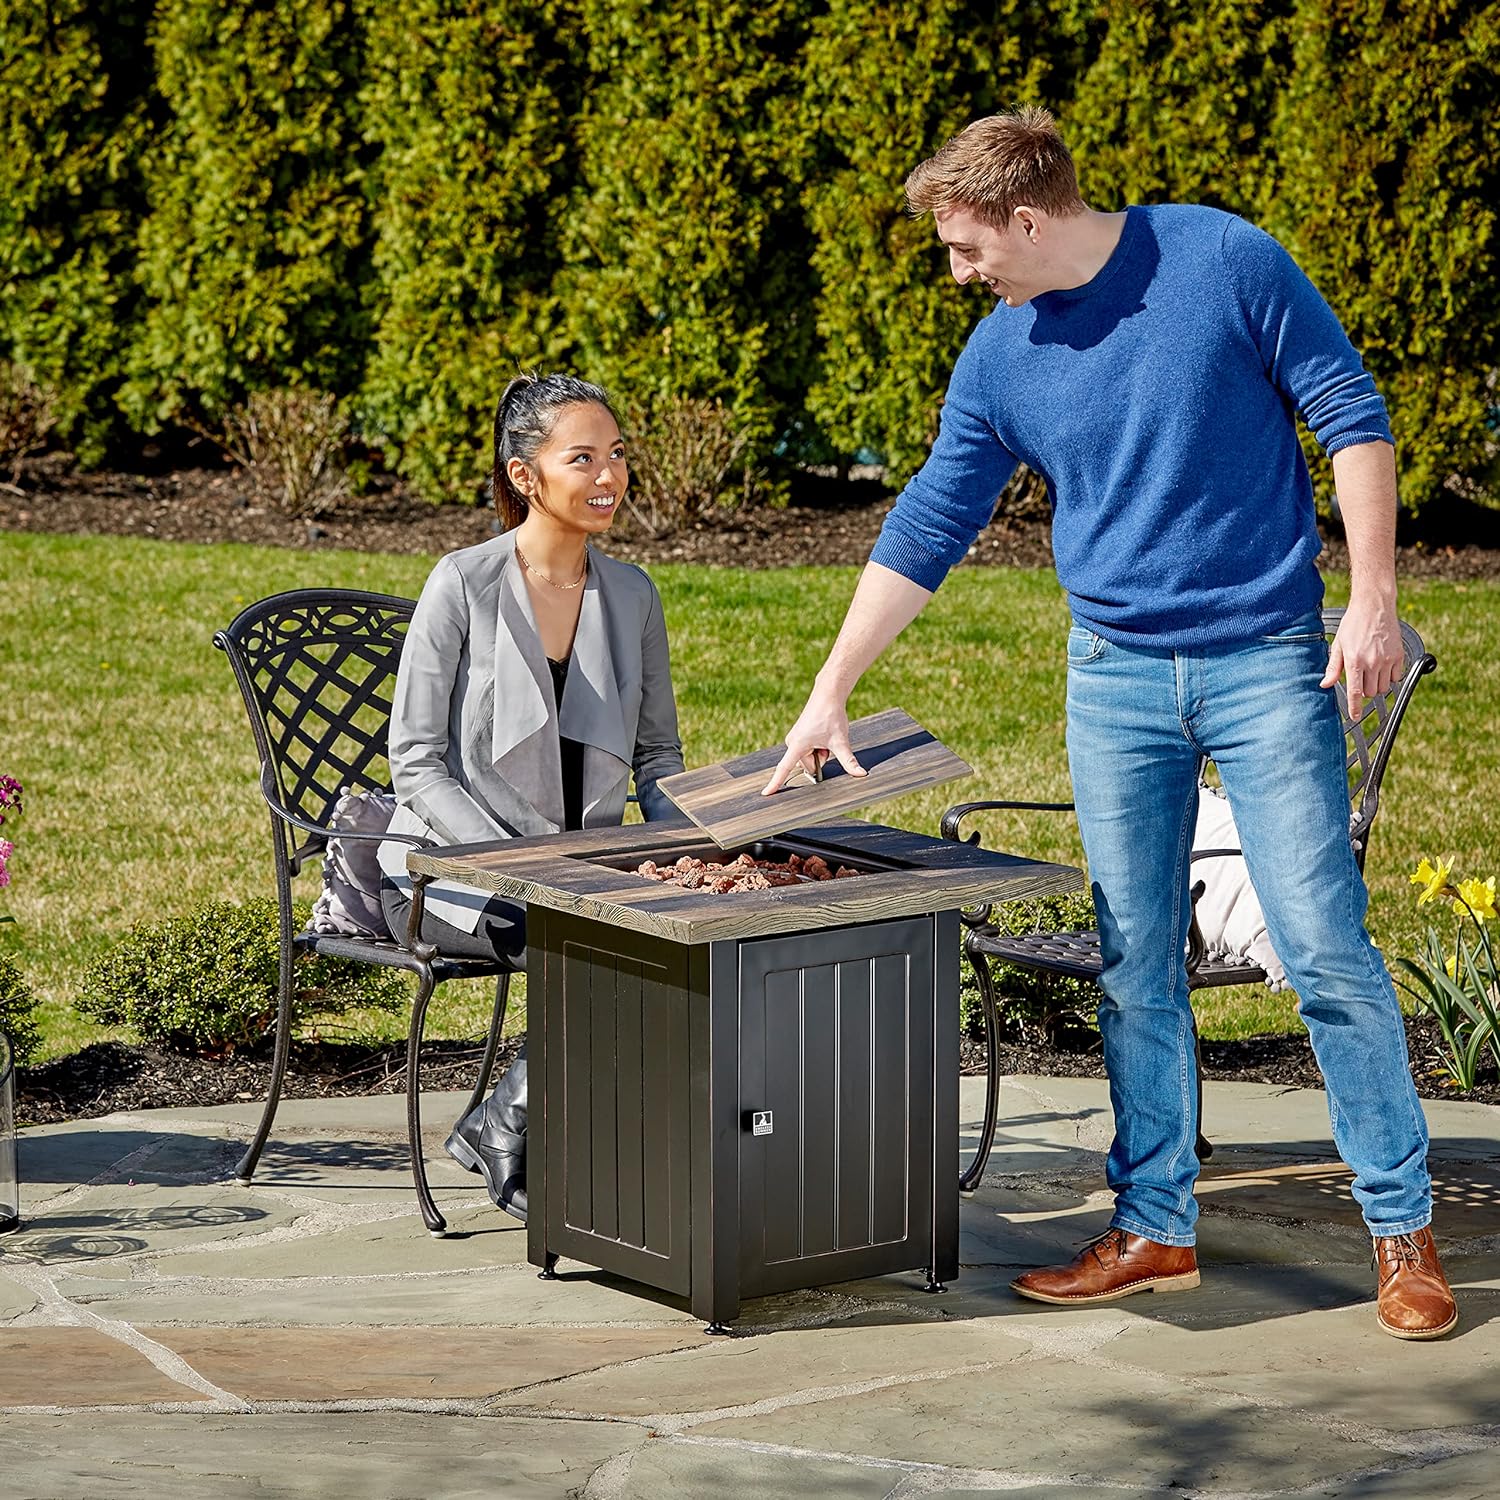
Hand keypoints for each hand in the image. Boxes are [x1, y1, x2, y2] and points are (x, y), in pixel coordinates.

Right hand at [761, 689, 867, 794]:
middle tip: (828, 743)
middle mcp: (792, 742)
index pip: (784, 768)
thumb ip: (849, 761)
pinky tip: (822, 735)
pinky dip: (817, 747)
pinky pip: (807, 751)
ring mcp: (794, 739)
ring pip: (808, 758)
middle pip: (808, 765)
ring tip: (825, 736)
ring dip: (819, 753)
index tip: (765, 794)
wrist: (827, 695)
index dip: (775, 783)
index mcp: (797, 745)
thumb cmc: (831, 715)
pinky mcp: (797, 736)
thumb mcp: (840, 741)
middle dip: (820, 759)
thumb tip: (860, 774)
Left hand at [1322, 596, 1402, 718]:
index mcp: (1355, 660)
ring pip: (1383, 687)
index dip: (1354, 707)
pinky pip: (1395, 677)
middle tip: (1360, 679)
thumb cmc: (1353, 624)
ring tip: (1370, 672)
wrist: (1374, 607)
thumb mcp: (1338, 645)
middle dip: (1364, 691)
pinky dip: (1389, 677)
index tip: (1354, 716)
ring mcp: (1387, 659)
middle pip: (1370, 692)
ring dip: (1376, 685)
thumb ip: (1333, 667)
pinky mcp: (1399, 655)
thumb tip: (1325, 684)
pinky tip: (1382, 667)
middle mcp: (1372, 662)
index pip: (1355, 692)